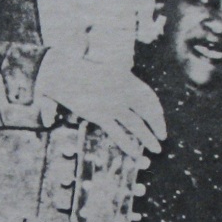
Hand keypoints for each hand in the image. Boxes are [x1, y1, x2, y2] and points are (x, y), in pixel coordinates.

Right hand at [35, 48, 165, 155]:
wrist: (58, 70)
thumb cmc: (77, 68)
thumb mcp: (103, 70)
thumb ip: (115, 80)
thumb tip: (115, 96)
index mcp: (125, 76)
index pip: (148, 96)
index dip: (157, 111)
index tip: (160, 121)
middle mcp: (122, 89)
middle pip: (147, 111)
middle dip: (157, 125)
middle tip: (162, 137)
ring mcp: (111, 103)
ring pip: (135, 125)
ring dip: (147, 138)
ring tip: (156, 149)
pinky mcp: (99, 114)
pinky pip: (117, 132)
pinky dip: (127, 144)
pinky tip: (133, 153)